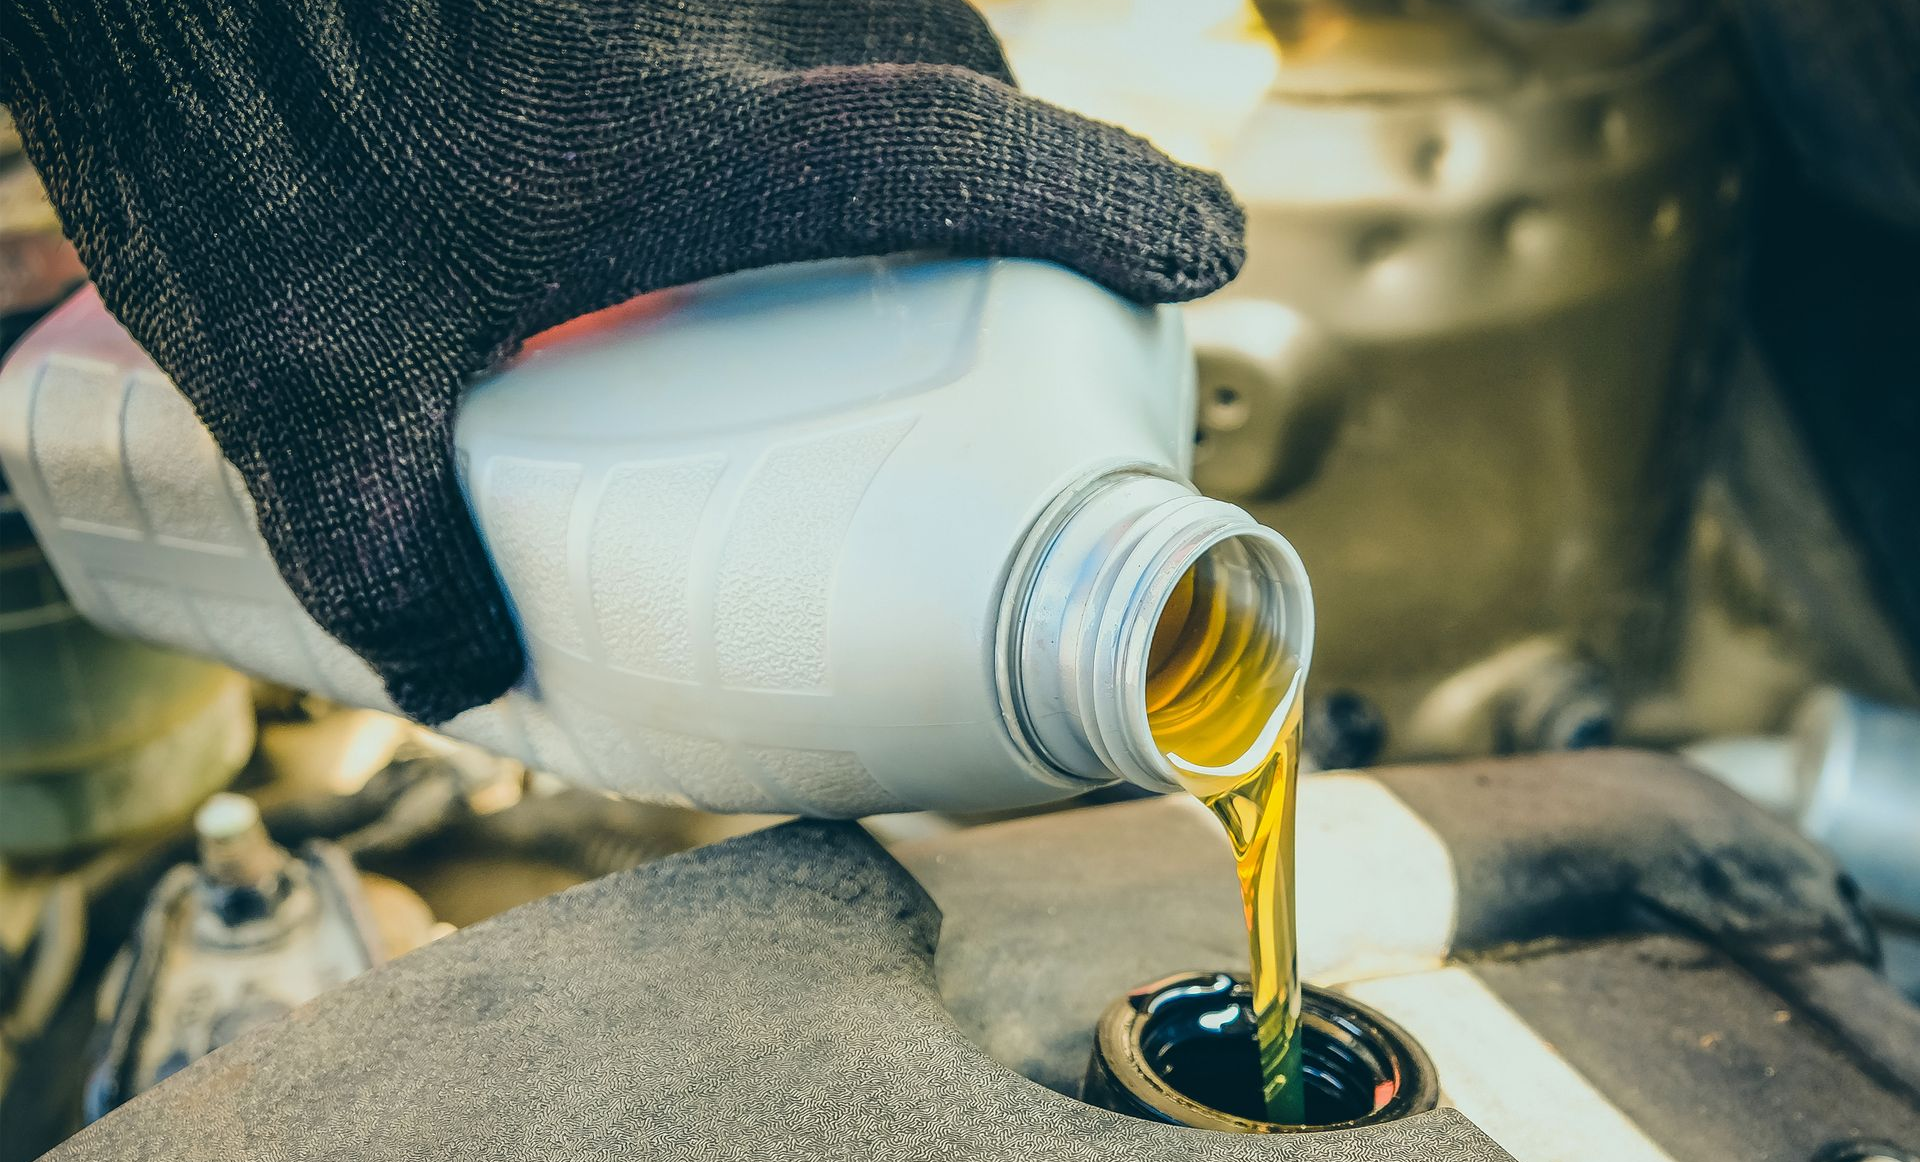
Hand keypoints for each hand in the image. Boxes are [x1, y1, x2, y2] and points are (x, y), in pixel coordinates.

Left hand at [1, 0, 1243, 720]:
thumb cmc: (222, 136)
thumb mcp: (299, 377)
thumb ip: (388, 554)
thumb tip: (469, 672)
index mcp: (671, 139)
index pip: (947, 150)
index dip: (1100, 202)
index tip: (1201, 243)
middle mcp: (700, 27)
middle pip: (935, 63)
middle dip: (1000, 162)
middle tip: (984, 269)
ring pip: (859, 8)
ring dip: (898, 94)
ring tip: (859, 222)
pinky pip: (772, 2)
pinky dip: (797, 59)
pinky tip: (702, 152)